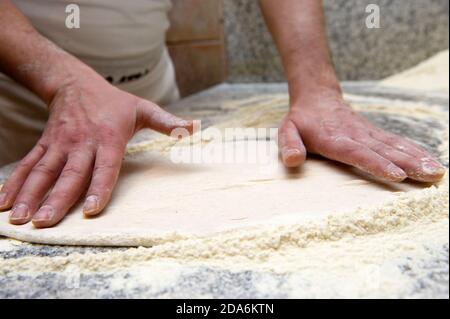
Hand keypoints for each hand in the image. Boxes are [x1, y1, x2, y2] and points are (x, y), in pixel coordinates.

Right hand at [0, 74, 191, 227]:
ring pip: (43, 171)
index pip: (104, 167)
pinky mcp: (45, 144)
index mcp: (108, 138)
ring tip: (20, 218)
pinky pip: (27, 164)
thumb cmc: (114, 102)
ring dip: (30, 195)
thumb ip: (168, 122)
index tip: (92, 209)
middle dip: (57, 199)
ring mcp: (59, 144)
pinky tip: (2, 203)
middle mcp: (82, 142)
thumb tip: (196, 128)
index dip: (99, 187)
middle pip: (69, 174)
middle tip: (45, 222)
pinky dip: (14, 183)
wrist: (75, 81)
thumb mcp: (143, 109)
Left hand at [278, 91, 444, 181]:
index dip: (377, 164)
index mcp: (334, 139)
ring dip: (417, 158)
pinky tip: (429, 161)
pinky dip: (415, 151)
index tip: (397, 175)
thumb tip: (293, 161)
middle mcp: (356, 136)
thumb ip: (289, 145)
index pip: (358, 153)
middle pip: (385, 150)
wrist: (317, 97)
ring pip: (395, 146)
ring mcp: (368, 133)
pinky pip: (396, 142)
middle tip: (431, 175)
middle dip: (409, 164)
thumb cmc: (301, 121)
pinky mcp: (374, 133)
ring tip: (437, 171)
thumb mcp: (287, 131)